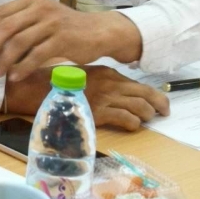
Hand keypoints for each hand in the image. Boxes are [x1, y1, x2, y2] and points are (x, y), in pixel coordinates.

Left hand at [0, 0, 141, 81]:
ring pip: (19, 42)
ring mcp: (52, 23)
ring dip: (5, 60)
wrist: (98, 31)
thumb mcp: (40, 18)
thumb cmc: (64, 27)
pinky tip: (16, 76)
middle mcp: (41, 8)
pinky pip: (36, 55)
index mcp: (32, 0)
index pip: (1, 13)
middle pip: (6, 26)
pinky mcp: (62, 39)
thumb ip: (16, 23)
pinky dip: (23, 67)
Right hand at [5, 66, 169, 130]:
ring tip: (148, 120)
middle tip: (165, 112)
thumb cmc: (55, 82)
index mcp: (106, 72)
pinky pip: (126, 119)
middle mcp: (110, 83)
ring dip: (147, 115)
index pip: (136, 84)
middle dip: (159, 103)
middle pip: (144, 93)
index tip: (160, 102)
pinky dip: (133, 123)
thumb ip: (99, 83)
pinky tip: (132, 126)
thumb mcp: (81, 76)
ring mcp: (104, 97)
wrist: (34, 87)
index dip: (151, 94)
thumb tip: (114, 93)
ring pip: (139, 107)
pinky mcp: (98, 112)